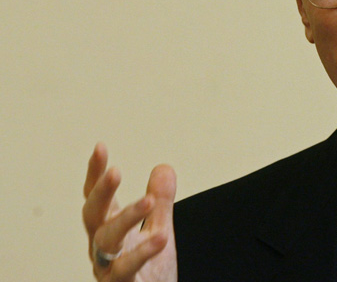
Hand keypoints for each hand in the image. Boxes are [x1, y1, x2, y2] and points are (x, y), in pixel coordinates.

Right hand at [82, 143, 177, 281]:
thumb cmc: (150, 274)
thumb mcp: (158, 231)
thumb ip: (160, 203)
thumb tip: (163, 167)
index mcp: (110, 230)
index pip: (97, 198)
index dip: (95, 174)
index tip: (100, 147)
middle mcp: (103, 248)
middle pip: (94, 216)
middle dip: (102, 192)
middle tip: (115, 170)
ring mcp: (108, 269)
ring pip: (107, 241)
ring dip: (126, 217)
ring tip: (148, 201)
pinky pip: (127, 269)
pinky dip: (144, 252)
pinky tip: (161, 236)